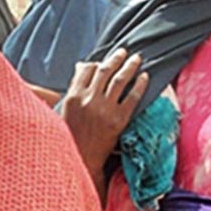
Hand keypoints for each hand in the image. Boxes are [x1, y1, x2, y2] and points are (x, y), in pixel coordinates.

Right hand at [60, 49, 147, 180]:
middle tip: (124, 52)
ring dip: (129, 66)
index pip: (87, 70)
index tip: (104, 59)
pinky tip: (144, 77)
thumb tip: (82, 66)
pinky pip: (132, 97)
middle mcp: (89, 99)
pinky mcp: (119, 119)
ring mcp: (105, 109)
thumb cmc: (72, 135)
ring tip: (136, 59)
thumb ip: (74, 87)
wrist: (82, 158)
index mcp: (74, 96)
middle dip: (116, 59)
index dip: (97, 62)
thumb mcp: (66, 109)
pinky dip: (139, 85)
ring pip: (119, 80)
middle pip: (105, 71)